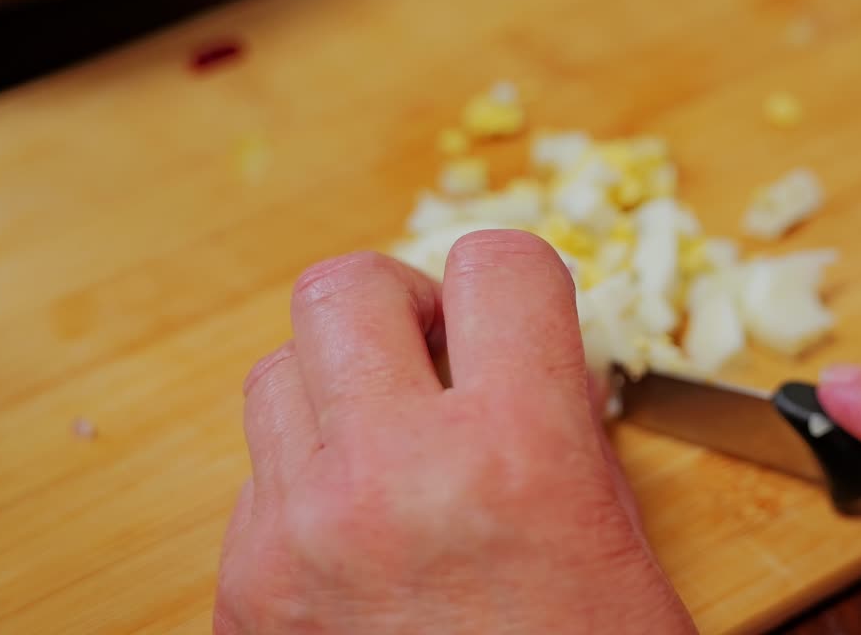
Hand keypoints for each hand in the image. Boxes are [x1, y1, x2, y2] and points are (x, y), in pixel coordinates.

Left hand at [215, 233, 695, 633]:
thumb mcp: (616, 549)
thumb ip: (565, 432)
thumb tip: (531, 362)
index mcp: (514, 458)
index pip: (498, 265)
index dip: (517, 280)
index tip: (517, 315)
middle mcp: (388, 480)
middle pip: (345, 287)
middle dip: (401, 304)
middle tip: (439, 355)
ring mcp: (296, 537)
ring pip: (277, 370)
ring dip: (340, 382)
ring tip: (391, 437)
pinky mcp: (244, 595)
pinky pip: (255, 474)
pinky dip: (304, 474)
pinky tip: (355, 526)